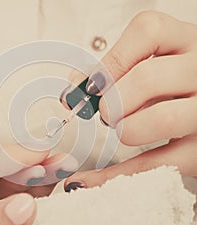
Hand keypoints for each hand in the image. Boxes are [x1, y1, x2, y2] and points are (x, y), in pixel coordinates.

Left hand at [64, 11, 196, 190]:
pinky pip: (153, 165)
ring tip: (123, 129)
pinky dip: (113, 175)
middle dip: (112, 101)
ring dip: (125, 129)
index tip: (91, 86)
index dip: (110, 62)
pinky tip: (85, 181)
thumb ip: (115, 69)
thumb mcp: (154, 63)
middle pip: (147, 79)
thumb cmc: (173, 84)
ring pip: (158, 119)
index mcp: (186, 41)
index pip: (147, 32)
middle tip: (105, 112)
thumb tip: (74, 86)